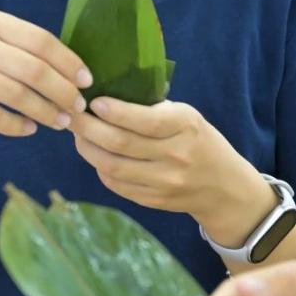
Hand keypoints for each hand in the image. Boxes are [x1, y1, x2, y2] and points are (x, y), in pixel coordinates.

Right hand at [0, 9, 91, 137]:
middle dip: (63, 92)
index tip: (87, 81)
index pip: (41, 40)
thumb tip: (72, 67)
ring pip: (16, 95)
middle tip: (78, 107)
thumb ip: (19, 43)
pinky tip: (30, 129)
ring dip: (45, 112)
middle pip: (33, 70)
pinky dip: (16, 126)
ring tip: (61, 122)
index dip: (69, 62)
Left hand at [70, 97, 252, 217]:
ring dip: (88, 148)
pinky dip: (99, 167)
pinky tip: (94, 153)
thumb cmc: (199, 141)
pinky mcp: (154, 200)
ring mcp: (165, 182)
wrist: (223, 188)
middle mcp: (176, 156)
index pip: (146, 121)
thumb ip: (154, 109)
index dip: (116, 112)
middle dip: (89, 128)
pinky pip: (116, 184)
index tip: (93, 102)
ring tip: (78, 133)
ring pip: (113, 166)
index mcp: (187, 127)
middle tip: (71, 114)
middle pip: (121, 144)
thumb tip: (107, 94)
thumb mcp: (188, 117)